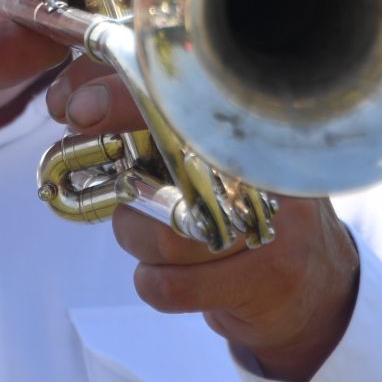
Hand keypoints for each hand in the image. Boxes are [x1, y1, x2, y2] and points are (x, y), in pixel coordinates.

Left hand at [46, 56, 361, 381]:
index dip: (118, 95)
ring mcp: (270, 224)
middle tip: (112, 182)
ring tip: (156, 231)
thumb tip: (67, 100)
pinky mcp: (262, 280)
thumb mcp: (210, 153)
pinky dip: (152, 281)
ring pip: (159, 232)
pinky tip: (172, 273)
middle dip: (122, 176)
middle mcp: (266, 165)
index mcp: (251, 124)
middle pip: (168, 160)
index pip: (179, 96)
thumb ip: (150, 120)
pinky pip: (168, 284)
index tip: (76, 107)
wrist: (314, 286)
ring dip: (137, 237)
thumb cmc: (242, 207)